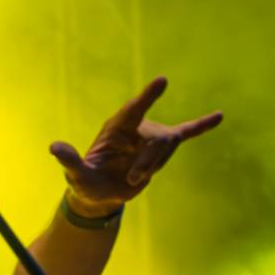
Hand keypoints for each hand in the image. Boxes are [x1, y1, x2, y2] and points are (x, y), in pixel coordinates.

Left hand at [50, 77, 221, 214]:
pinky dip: (202, 125)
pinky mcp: (161, 149)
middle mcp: (136, 128)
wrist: (99, 193)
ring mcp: (150, 137)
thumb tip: (54, 147)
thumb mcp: (76, 175)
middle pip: (158, 139)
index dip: (148, 97)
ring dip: (153, 166)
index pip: (134, 110)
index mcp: (116, 127)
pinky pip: (186, 133)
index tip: (162, 81)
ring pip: (167, 148)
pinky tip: (219, 116)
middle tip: (132, 178)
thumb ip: (69, 161)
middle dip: (149, 161)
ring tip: (133, 179)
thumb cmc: (86, 181)